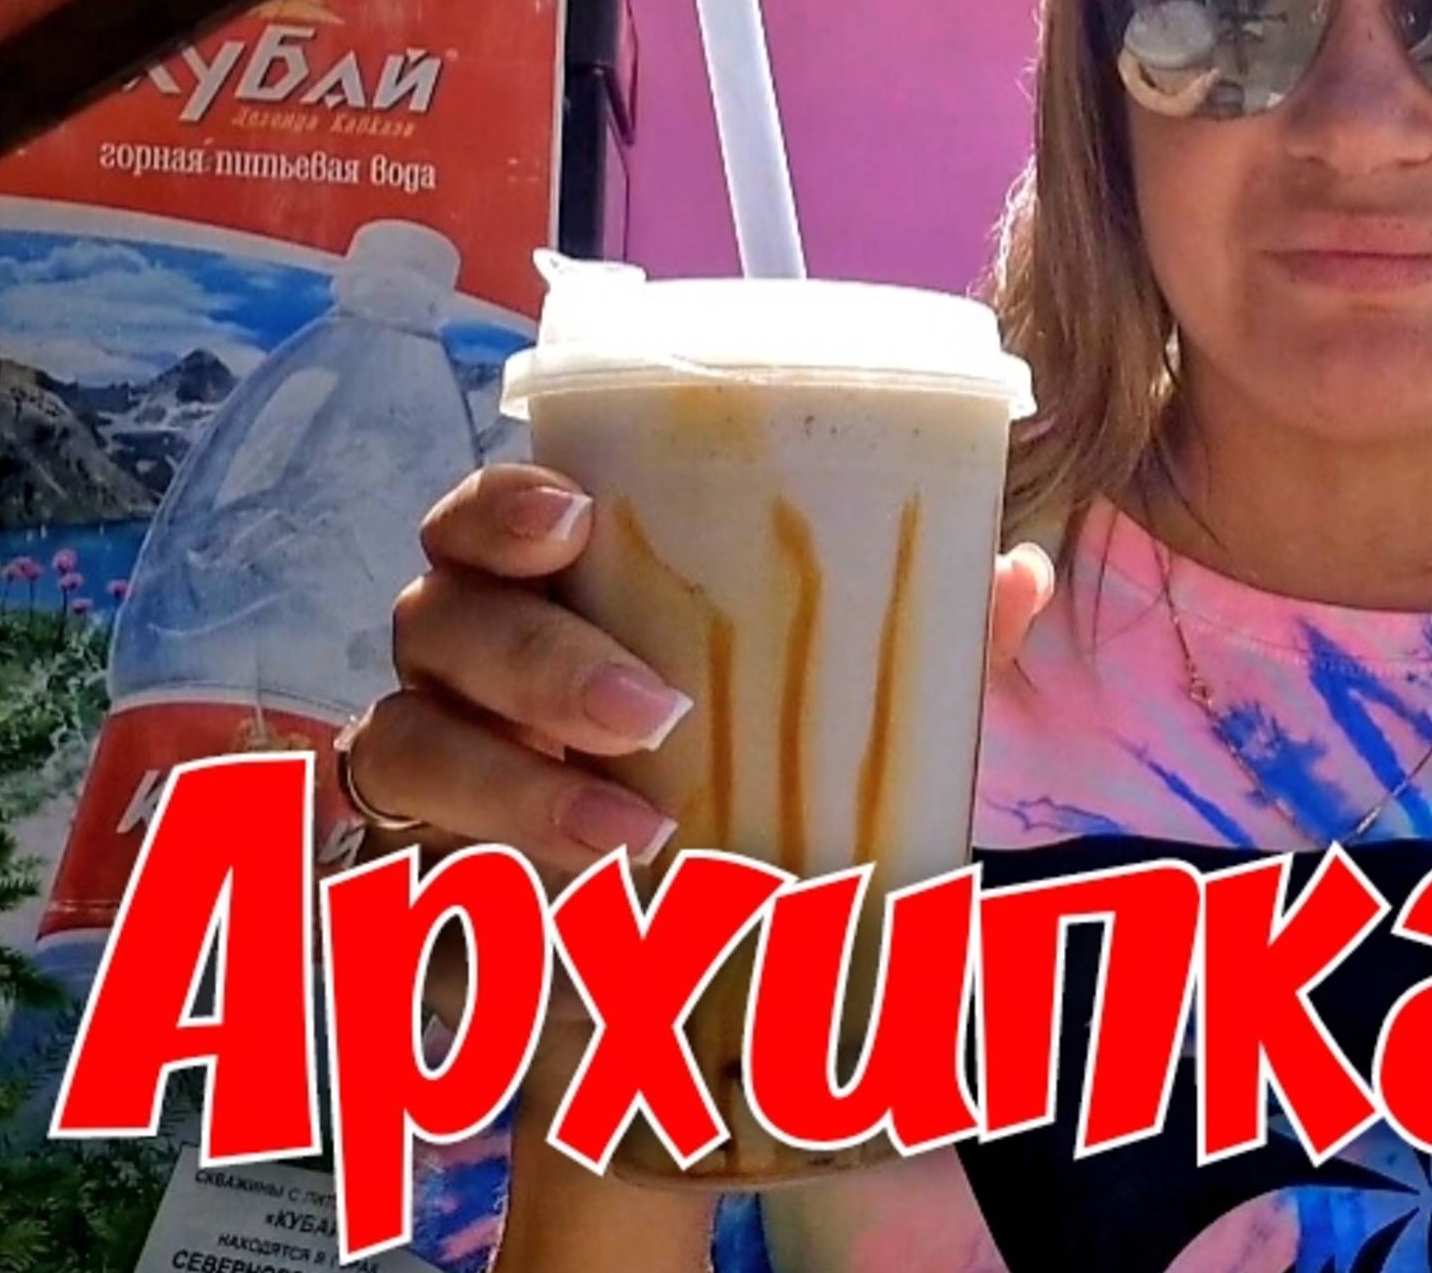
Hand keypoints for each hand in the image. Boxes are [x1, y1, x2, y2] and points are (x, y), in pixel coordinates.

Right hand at [352, 463, 1056, 881]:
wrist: (659, 926)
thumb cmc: (733, 754)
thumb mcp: (830, 692)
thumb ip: (913, 632)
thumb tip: (1018, 572)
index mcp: (548, 580)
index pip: (488, 513)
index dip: (508, 504)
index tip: (578, 518)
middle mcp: (463, 649)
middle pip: (443, 615)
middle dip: (539, 657)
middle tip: (655, 708)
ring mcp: (429, 750)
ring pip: (412, 738)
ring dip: (520, 782)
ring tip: (636, 831)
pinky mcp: (421, 859)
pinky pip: (413, 859)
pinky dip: (493, 867)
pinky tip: (585, 893)